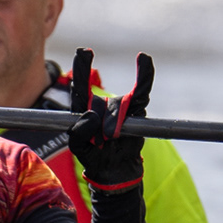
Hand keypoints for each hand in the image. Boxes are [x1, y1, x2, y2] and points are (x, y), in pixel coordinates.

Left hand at [67, 47, 150, 187]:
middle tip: (101, 139)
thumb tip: (92, 116)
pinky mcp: (137, 111)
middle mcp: (103, 105)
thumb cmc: (93, 156)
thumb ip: (78, 132)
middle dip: (102, 122)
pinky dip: (144, 75)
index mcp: (85, 109)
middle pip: (100, 103)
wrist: (113, 171)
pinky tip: (144, 59)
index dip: (83, 68)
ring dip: (115, 123)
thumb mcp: (78, 147)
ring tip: (111, 138)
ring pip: (119, 106)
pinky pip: (141, 91)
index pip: (81, 86)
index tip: (84, 50)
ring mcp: (121, 107)